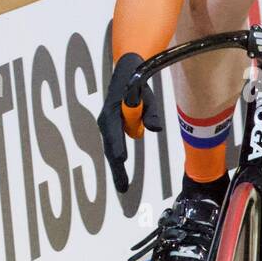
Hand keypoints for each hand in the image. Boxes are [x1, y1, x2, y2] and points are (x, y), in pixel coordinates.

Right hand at [98, 52, 163, 193]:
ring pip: (110, 149)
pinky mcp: (110, 128)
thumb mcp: (147, 96)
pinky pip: (113, 146)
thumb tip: (155, 128)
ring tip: (122, 186)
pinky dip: (117, 160)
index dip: (117, 146)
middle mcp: (105, 121)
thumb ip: (150, 112)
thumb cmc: (137, 84)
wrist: (125, 73)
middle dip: (116, 168)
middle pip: (110, 147)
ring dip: (116, 168)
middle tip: (122, 187)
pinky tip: (121, 173)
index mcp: (112, 111)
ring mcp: (106, 125)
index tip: (121, 159)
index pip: (114, 132)